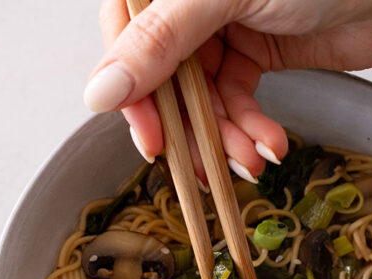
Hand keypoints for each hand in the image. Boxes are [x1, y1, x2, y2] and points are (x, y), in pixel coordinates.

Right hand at [86, 0, 371, 181]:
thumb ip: (162, 41)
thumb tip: (100, 91)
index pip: (124, 35)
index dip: (131, 92)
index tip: (150, 139)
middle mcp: (188, 5)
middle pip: (162, 77)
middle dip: (187, 128)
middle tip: (199, 169)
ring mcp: (220, 31)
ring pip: (201, 99)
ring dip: (224, 137)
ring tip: (251, 161)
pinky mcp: (254, 56)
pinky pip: (236, 102)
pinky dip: (251, 129)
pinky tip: (270, 146)